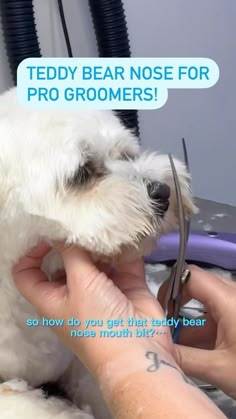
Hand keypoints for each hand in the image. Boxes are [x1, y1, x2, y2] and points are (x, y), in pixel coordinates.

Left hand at [13, 242, 173, 382]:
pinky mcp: (127, 286)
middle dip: (74, 244)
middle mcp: (75, 293)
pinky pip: (124, 262)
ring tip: (107, 227)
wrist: (139, 351)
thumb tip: (62, 231)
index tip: (48, 236)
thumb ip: (71, 253)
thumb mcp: (79, 283)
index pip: (28, 274)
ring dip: (102, 245)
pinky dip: (126, 250)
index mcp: (52, 298)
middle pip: (66, 262)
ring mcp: (103, 289)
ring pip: (97, 260)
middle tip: (83, 223)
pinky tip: (128, 235)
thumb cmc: (99, 322)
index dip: (31, 253)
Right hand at [159, 266, 235, 398]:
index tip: (159, 309)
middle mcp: (233, 295)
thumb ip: (184, 358)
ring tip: (175, 341)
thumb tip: (156, 352)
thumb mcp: (218, 368)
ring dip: (189, 320)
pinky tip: (193, 349)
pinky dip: (203, 328)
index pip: (189, 275)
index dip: (170, 287)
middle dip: (177, 305)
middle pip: (196, 287)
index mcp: (229, 299)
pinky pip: (217, 314)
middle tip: (164, 325)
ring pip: (206, 302)